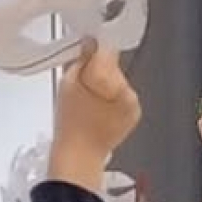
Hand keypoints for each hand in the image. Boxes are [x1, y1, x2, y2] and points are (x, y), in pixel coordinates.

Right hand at [50, 44, 140, 192]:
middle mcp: (128, 92)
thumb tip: (90, 43)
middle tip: (79, 84)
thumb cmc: (71, 124)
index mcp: (112, 81)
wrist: (79, 157)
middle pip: (113, 68)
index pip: (107, 51)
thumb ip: (82, 59)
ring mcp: (133, 106)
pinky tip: (96, 110)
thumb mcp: (68, 83)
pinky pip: (121, 98)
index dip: (93, 50)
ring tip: (86, 101)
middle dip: (97, 71)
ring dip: (104, 86)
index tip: (84, 53)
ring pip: (117, 82)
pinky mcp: (132, 116)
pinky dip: (110, 100)